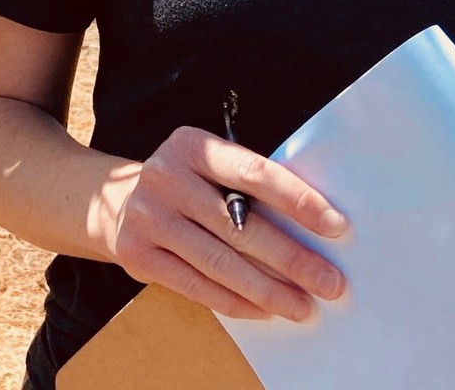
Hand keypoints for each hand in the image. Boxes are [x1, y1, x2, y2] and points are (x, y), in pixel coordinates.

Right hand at [110, 125, 348, 321]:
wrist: (117, 202)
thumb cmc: (187, 183)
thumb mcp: (209, 164)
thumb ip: (247, 185)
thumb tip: (314, 226)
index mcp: (192, 145)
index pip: (255, 172)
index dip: (297, 201)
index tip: (336, 226)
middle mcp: (166, 176)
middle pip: (241, 225)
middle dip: (292, 258)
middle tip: (330, 282)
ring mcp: (148, 217)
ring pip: (220, 262)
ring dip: (269, 290)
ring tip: (303, 305)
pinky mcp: (137, 255)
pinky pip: (196, 286)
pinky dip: (235, 302)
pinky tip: (265, 310)